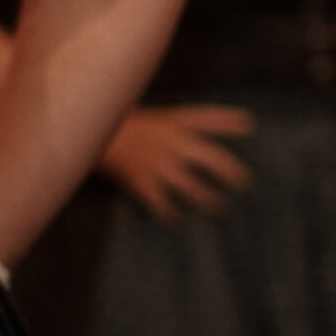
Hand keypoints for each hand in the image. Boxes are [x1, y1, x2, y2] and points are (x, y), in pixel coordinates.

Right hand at [99, 104, 254, 222]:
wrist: (86, 134)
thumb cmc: (120, 126)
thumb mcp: (151, 116)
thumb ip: (176, 124)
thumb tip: (201, 130)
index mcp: (173, 121)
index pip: (206, 118)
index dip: (228, 121)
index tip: (248, 125)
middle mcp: (171, 142)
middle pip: (211, 157)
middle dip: (230, 170)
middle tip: (243, 181)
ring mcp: (158, 163)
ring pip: (192, 185)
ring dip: (207, 198)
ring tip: (219, 206)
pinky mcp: (142, 181)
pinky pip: (161, 202)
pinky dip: (169, 212)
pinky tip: (176, 219)